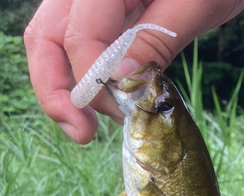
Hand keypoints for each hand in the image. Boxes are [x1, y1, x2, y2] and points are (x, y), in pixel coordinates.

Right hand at [24, 0, 243, 143]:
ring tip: (89, 126)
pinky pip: (76, 46)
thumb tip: (119, 79)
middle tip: (82, 134)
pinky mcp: (103, 14)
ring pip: (54, 43)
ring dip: (66, 90)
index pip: (80, 35)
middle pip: (47, 37)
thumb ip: (156, 37)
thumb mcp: (196, 3)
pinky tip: (104, 102)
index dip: (94, 81)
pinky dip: (83, 78)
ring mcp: (91, 0)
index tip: (123, 109)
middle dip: (56, 92)